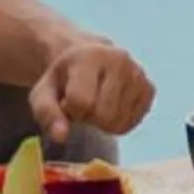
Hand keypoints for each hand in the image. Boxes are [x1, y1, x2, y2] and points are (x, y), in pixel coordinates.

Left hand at [30, 37, 156, 144]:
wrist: (88, 56)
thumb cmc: (64, 78)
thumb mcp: (43, 92)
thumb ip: (47, 114)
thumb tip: (61, 137)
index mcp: (91, 56)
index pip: (81, 103)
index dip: (69, 111)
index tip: (66, 100)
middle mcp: (120, 60)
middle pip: (103, 115)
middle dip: (87, 118)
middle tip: (81, 104)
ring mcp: (138, 74)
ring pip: (118, 123)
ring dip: (102, 123)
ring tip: (95, 104)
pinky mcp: (149, 88)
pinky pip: (131, 124)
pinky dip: (117, 123)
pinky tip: (110, 107)